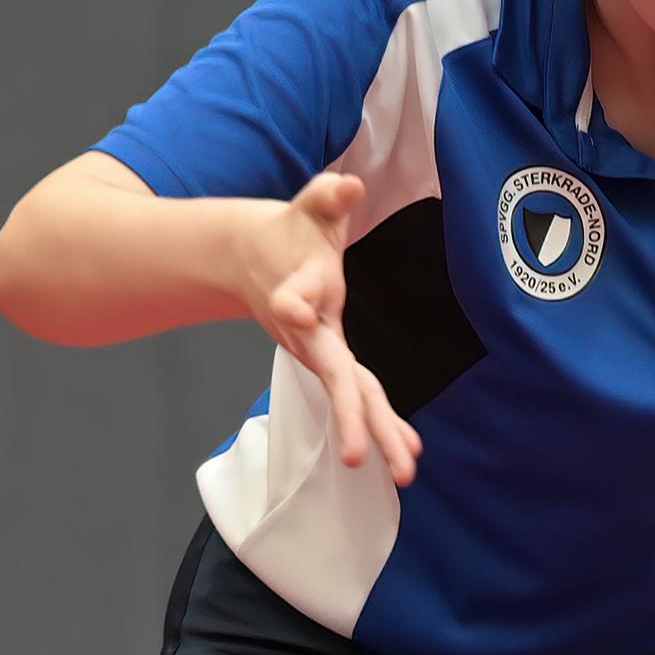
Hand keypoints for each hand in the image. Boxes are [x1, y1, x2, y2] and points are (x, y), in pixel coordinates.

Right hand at [231, 172, 422, 484]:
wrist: (247, 258)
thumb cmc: (288, 232)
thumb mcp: (308, 206)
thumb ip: (328, 196)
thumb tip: (349, 185)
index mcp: (297, 290)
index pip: (295, 301)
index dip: (296, 303)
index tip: (296, 310)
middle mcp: (307, 332)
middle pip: (331, 375)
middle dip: (347, 413)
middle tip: (356, 455)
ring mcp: (317, 350)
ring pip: (349, 394)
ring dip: (374, 431)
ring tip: (404, 470)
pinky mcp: (329, 358)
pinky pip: (359, 392)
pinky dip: (382, 421)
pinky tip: (407, 450)